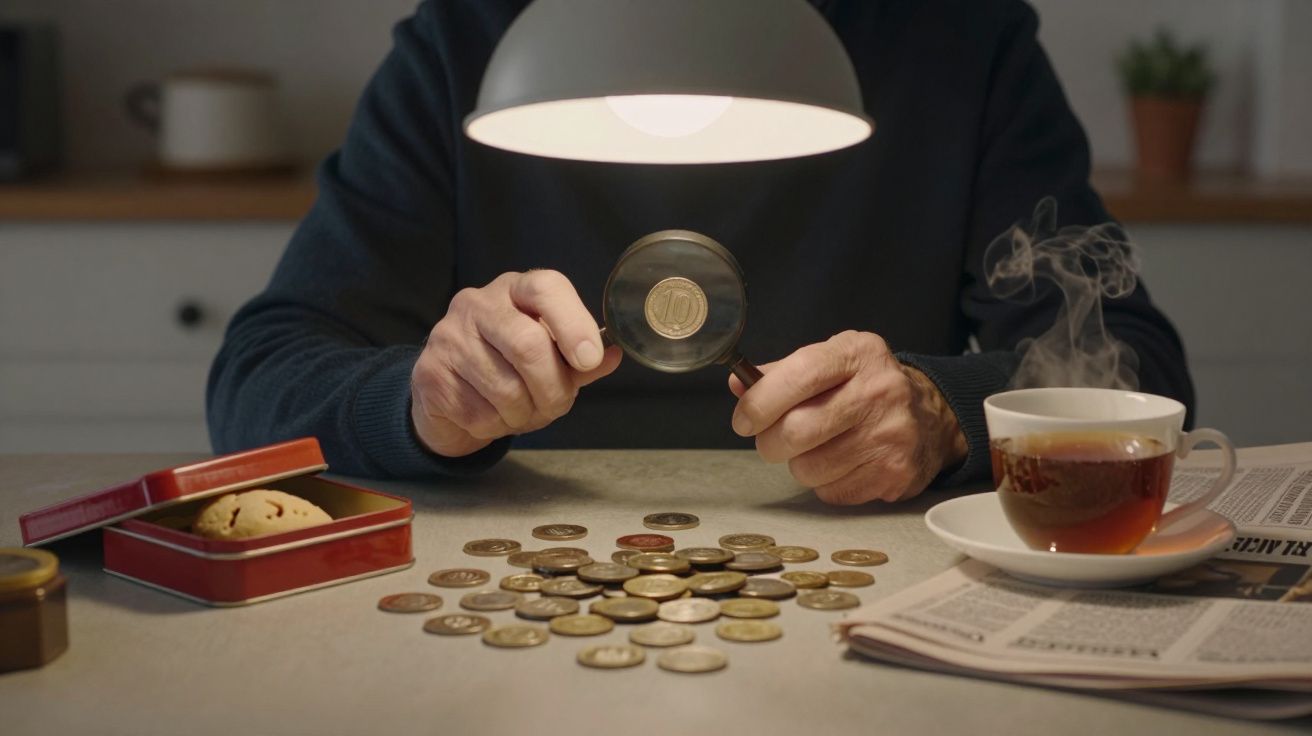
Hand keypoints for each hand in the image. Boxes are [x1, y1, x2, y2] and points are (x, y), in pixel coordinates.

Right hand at [411, 270, 621, 456]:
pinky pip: (479, 413)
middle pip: (528, 344)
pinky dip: (496, 427)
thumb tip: (613, 355)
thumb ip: (582, 358)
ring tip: (521, 412)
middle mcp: (478, 304)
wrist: (446, 395)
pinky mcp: (430, 373)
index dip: (573, 324)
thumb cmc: (509, 370)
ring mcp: (448, 336)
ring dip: (524, 414)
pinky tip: (492, 417)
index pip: (546, 288)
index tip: (588, 360)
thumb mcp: (551, 359)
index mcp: (515, 290)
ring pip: (505, 388)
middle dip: (553, 388)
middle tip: (557, 404)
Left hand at [729, 331, 966, 504]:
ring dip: (800, 465)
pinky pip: (831, 492)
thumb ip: (781, 373)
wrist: (932, 417)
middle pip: (796, 430)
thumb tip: (737, 384)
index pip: (799, 375)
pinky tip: (842, 464)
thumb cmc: (866, 387)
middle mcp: (879, 391)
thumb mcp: (830, 363)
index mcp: (857, 353)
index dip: (760, 402)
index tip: (744, 420)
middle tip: (772, 441)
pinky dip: (826, 484)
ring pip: (809, 468)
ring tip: (816, 449)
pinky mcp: (895, 473)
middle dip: (770, 443)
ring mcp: (891, 434)